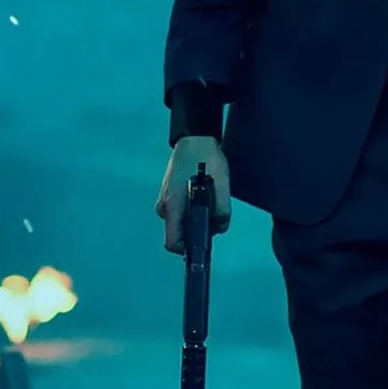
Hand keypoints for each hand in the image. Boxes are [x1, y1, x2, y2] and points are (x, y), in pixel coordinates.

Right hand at [154, 135, 231, 254]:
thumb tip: (220, 228)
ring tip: (211, 200)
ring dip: (198, 219)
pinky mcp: (170, 197)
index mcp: (173, 204)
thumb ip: (222, 210)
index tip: (203, 245)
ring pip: (182, 223)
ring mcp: (166, 201)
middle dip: (198, 231)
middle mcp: (165, 206)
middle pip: (180, 234)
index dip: (187, 249)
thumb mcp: (222, 184)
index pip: (172, 242)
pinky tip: (205, 197)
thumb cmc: (206, 158)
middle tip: (215, 216)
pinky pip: (182, 213)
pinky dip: (194, 211)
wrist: (195, 139)